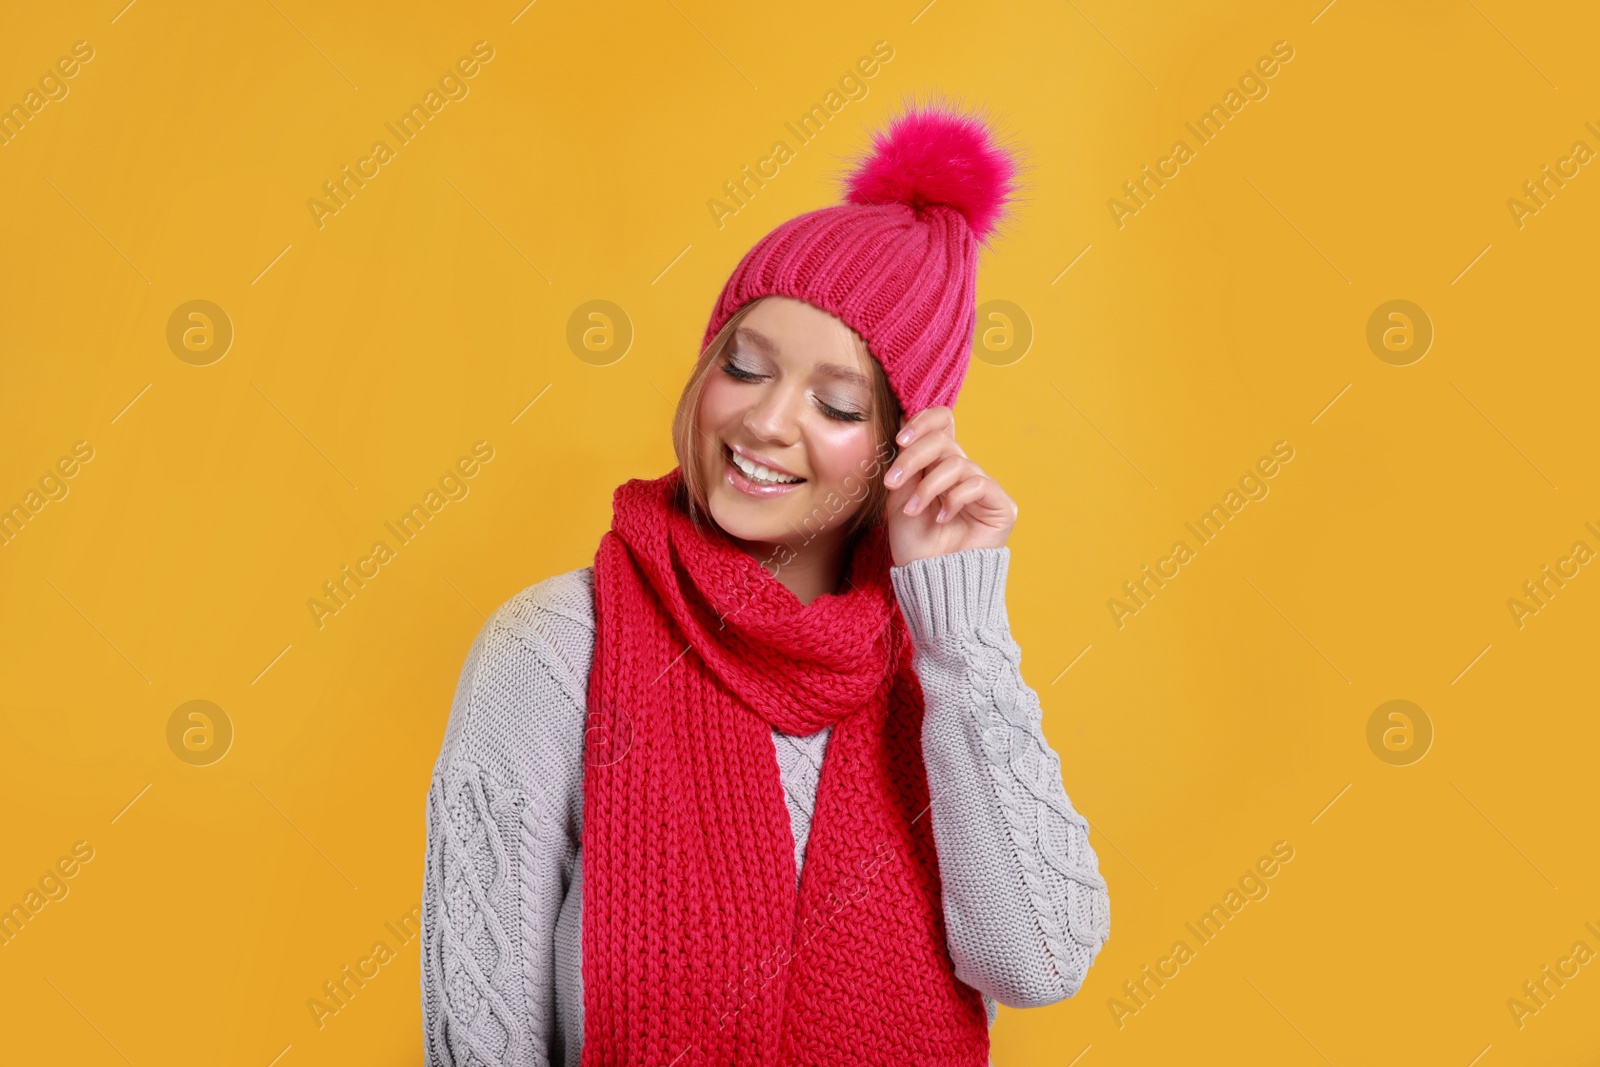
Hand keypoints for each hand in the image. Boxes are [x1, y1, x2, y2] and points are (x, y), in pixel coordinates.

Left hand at [882, 406, 1017, 566]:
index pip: (943, 424)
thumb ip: (907, 463)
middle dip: (913, 458)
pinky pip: (977, 484)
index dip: (924, 421)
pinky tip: (942, 519)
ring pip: (956, 463)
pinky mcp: (1000, 505)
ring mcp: (983, 487)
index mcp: (939, 466)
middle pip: (944, 440)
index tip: (900, 439)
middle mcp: (963, 472)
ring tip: (914, 511)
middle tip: (892, 481)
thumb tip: (902, 421)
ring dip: (928, 488)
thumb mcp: (900, 498)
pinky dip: (953, 500)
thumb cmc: (914, 544)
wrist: (931, 580)